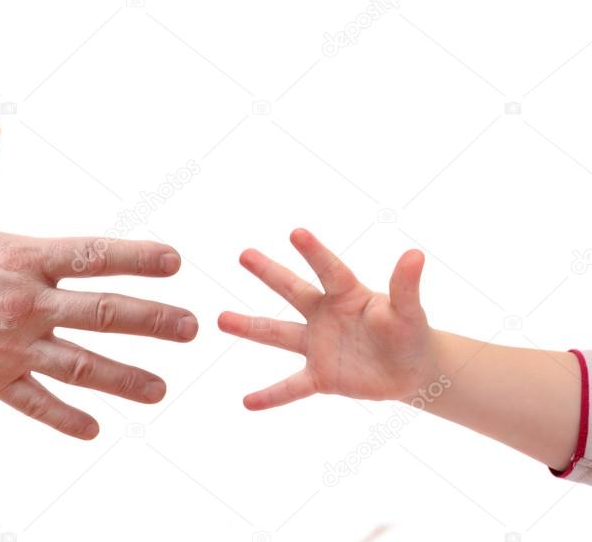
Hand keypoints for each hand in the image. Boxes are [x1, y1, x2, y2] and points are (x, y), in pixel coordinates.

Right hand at [0, 113, 197, 438]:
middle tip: (192, 329)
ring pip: (82, 365)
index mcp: (17, 257)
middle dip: (154, 321)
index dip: (139, 258)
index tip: (176, 263)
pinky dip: (65, 418)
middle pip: (104, 312)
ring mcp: (10, 347)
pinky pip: (36, 404)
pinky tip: (94, 429)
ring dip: (126, 377)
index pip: (93, 254)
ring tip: (163, 387)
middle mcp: (24, 304)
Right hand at [217, 229, 434, 409]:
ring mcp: (318, 345)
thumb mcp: (409, 311)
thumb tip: (415, 254)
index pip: (329, 270)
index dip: (314, 253)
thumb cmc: (408, 332)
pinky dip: (270, 396)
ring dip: (249, 328)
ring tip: (220, 320)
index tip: (296, 233)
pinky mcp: (320, 376)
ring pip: (278, 334)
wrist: (410, 370)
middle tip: (245, 255)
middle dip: (269, 273)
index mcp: (347, 294)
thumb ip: (406, 286)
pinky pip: (291, 387)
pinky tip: (247, 402)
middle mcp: (325, 315)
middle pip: (293, 291)